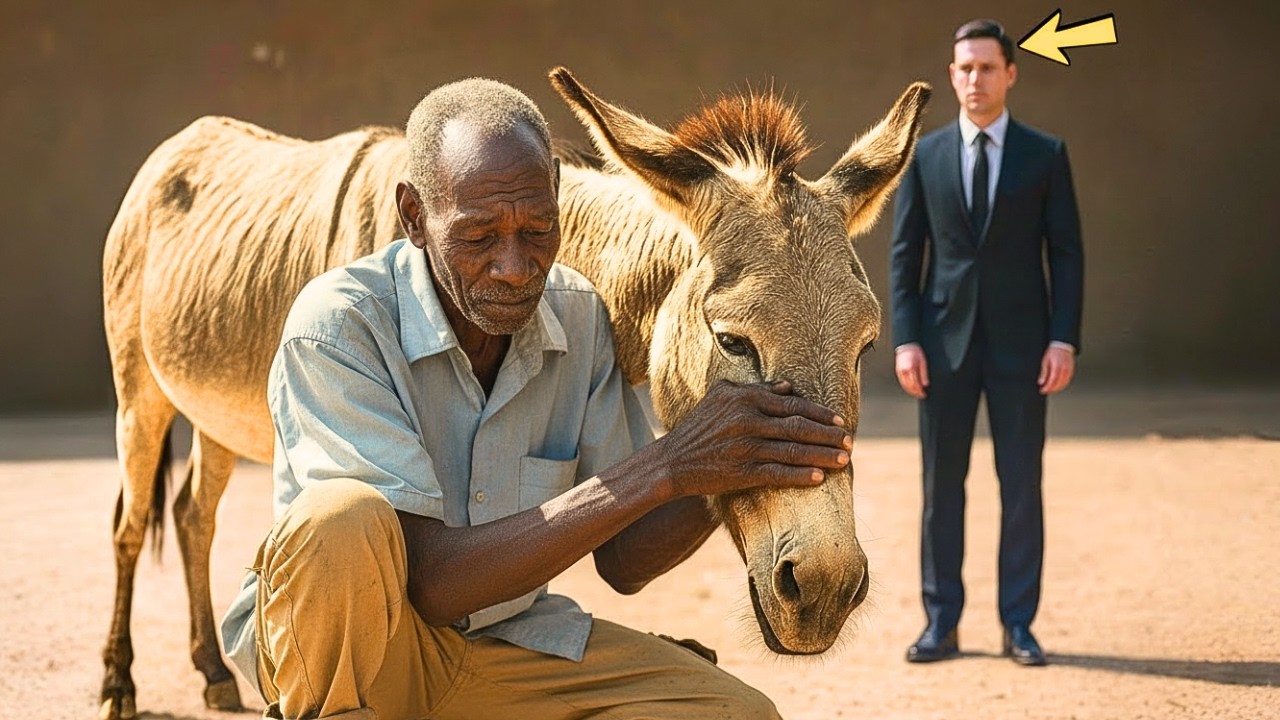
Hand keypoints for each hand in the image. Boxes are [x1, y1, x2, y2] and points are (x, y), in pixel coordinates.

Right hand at [648, 380, 851, 497]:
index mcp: (744, 398)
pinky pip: (777, 474)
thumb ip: (756, 390)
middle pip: (798, 427)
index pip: (792, 404)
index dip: (820, 413)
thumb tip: (789, 386)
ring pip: (793, 451)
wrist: (671, 461)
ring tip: (844, 460)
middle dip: (829, 435)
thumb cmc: (699, 427)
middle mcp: (746, 420)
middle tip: (850, 440)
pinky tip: (819, 477)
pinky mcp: (740, 472)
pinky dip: (800, 476)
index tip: (840, 420)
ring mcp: (744, 447)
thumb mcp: (721, 398)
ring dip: (822, 455)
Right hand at [894, 343, 928, 398]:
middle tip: (922, 395)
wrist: (906, 346)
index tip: (924, 394)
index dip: (919, 390)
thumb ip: (924, 373)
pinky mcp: (898, 371)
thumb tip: (925, 384)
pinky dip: (906, 387)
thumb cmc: (915, 352)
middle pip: (909, 386)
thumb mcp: (923, 362)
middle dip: (915, 392)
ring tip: (917, 393)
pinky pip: (902, 382)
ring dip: (911, 391)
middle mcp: (903, 371)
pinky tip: (911, 389)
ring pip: (904, 385)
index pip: (915, 384)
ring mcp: (899, 372)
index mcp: (910, 368)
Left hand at [1038, 344, 1075, 394]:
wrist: (1062, 346)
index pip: (1052, 380)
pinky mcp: (1072, 371)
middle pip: (1058, 383)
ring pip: (1064, 383)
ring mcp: (1069, 370)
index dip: (1047, 387)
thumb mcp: (1045, 361)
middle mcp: (1064, 369)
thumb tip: (1041, 382)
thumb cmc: (1052, 353)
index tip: (1042, 390)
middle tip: (1045, 391)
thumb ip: (1044, 373)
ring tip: (1050, 390)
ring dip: (1057, 388)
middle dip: (1051, 389)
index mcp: (1057, 366)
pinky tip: (1057, 386)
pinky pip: (1068, 380)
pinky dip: (1062, 385)